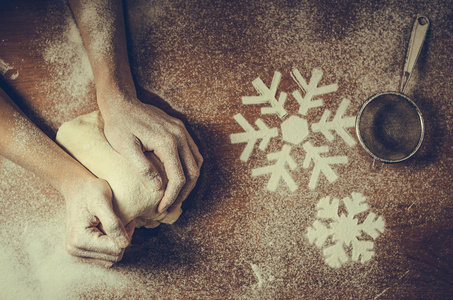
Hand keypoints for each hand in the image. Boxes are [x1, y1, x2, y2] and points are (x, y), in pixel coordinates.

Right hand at [63, 176, 134, 267]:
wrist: (76, 186)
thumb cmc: (90, 190)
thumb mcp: (103, 202)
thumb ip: (113, 224)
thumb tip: (124, 244)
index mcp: (80, 240)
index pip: (115, 250)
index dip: (127, 235)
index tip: (129, 220)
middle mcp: (75, 250)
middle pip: (113, 257)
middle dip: (122, 239)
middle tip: (124, 221)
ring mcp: (77, 252)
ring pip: (110, 259)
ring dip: (117, 243)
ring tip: (116, 224)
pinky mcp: (81, 251)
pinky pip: (104, 256)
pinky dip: (111, 245)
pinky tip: (110, 230)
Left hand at [99, 93, 202, 213]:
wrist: (121, 101)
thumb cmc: (119, 125)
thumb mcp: (125, 148)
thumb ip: (142, 168)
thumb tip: (157, 188)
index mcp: (167, 142)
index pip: (178, 177)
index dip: (171, 196)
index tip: (161, 209)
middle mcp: (180, 136)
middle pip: (192, 172)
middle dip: (183, 193)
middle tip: (170, 207)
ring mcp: (182, 131)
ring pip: (197, 163)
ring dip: (189, 182)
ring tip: (176, 196)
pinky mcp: (180, 129)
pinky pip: (193, 152)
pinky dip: (190, 168)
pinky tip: (179, 177)